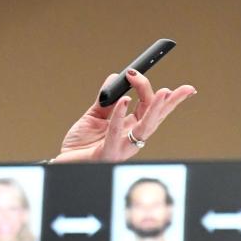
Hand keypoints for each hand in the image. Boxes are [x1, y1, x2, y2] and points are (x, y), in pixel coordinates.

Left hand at [53, 69, 195, 162]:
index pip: (154, 111)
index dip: (166, 98)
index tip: (173, 84)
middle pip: (155, 118)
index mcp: (131, 129)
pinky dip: (120, 115)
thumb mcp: (95, 116)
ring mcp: (122, 147)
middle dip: (168, 103)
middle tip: (175, 88)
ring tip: (163, 93)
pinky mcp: (108, 153)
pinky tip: (124, 100)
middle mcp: (131, 139)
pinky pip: (116, 132)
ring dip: (154, 109)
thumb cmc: (81, 145)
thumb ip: (106, 99)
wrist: (64, 163)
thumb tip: (116, 77)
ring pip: (145, 127)